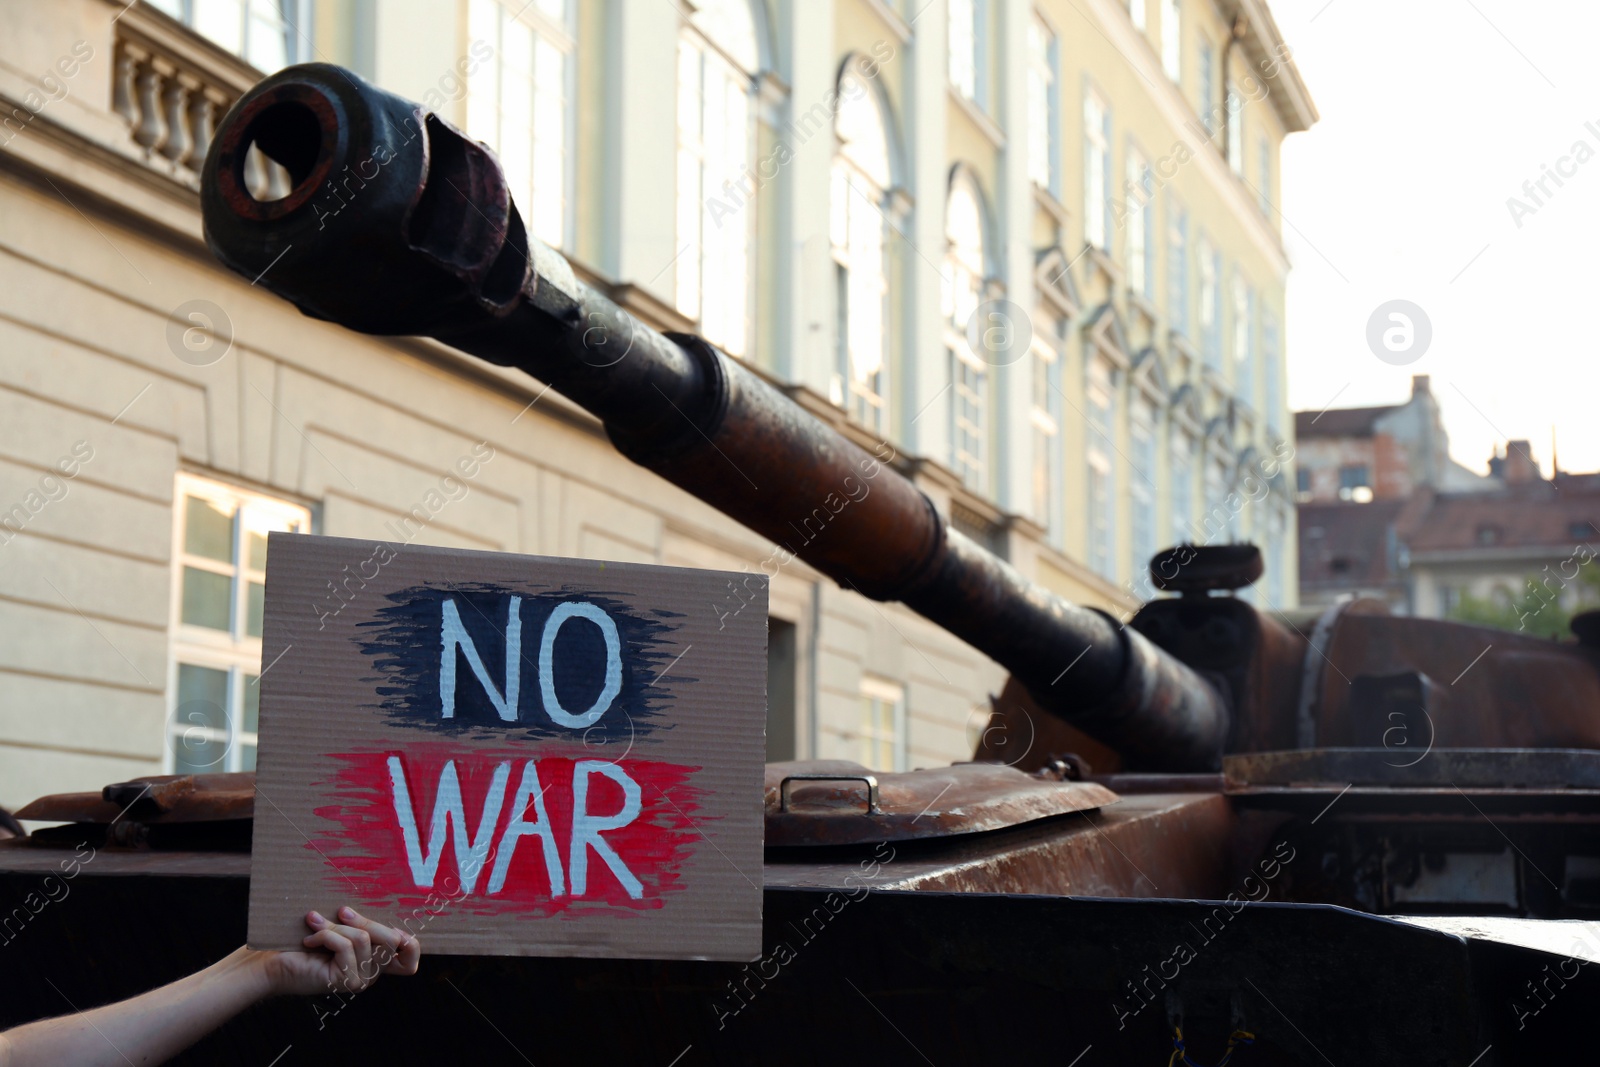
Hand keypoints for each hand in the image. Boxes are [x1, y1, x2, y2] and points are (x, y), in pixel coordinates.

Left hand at [259, 906, 420, 997]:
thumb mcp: (340, 927)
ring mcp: (361, 980)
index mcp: (375, 960)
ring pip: (363, 939)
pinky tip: (309, 939)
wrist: (273, 963)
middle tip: (341, 911)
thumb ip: (360, 922)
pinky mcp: (345, 981)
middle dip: (365, 920)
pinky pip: (345, 946)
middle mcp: (372, 974)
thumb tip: (380, 899)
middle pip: (392, 940)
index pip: (410, 960)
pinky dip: (325, 936)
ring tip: (315, 924)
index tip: (385, 924)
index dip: (409, 943)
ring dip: (336, 927)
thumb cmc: (304, 940)